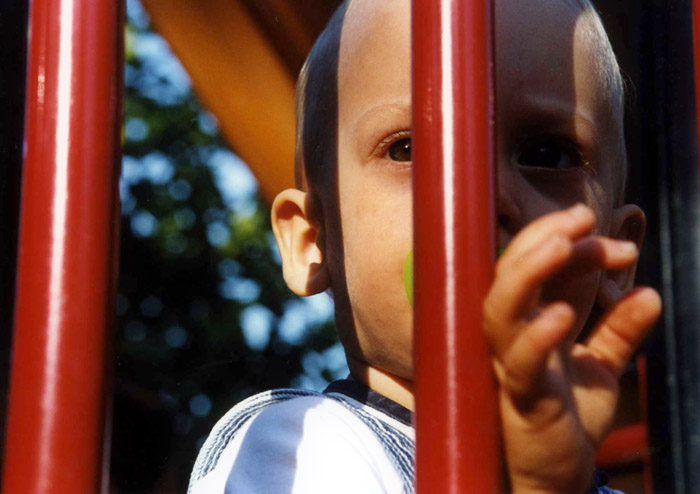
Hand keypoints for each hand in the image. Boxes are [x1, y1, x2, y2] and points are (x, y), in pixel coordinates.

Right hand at [483, 204, 661, 493]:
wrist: (552, 481)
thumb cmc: (565, 421)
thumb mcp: (600, 370)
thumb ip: (619, 332)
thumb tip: (650, 292)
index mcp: (527, 323)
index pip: (539, 269)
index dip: (575, 246)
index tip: (622, 244)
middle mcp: (510, 336)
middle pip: (509, 273)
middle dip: (543, 239)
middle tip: (582, 218)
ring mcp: (509, 364)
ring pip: (500, 308)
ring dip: (528, 271)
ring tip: (562, 244)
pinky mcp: (520, 396)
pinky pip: (520, 361)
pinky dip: (537, 335)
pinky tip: (562, 315)